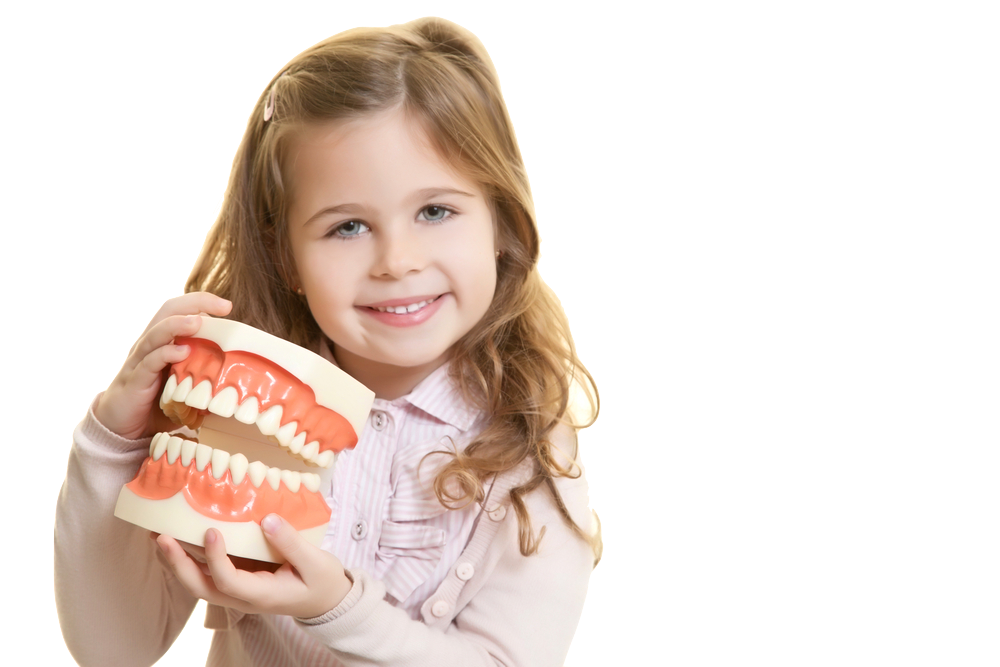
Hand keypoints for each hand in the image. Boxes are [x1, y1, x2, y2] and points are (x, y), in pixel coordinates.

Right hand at [95, 292, 231, 440]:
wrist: (122, 427)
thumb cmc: (157, 404)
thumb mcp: (185, 384)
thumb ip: (204, 374)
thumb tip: (240, 378)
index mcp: (164, 342)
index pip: (180, 311)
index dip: (201, 302)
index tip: (227, 306)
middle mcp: (150, 345)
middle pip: (168, 311)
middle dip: (194, 303)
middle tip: (222, 306)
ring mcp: (140, 361)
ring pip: (156, 333)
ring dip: (177, 325)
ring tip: (198, 322)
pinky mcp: (135, 380)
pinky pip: (149, 362)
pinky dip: (165, 354)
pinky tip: (182, 352)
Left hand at [156, 515, 353, 618]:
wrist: (327, 602)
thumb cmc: (322, 582)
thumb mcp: (315, 563)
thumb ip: (291, 543)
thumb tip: (267, 519)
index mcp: (262, 595)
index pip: (228, 581)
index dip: (215, 558)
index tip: (211, 531)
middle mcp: (243, 598)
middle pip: (200, 588)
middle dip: (178, 564)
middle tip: (162, 536)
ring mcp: (238, 592)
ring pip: (198, 583)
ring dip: (177, 562)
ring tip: (159, 535)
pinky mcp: (238, 580)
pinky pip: (207, 573)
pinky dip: (189, 559)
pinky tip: (180, 539)